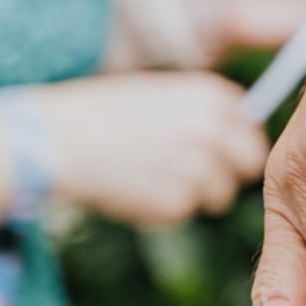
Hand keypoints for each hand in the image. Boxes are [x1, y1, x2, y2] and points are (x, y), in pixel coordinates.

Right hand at [32, 73, 268, 228]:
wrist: (56, 140)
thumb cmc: (97, 112)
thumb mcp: (157, 94)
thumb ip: (199, 112)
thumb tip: (230, 134)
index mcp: (210, 95)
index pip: (250, 123)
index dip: (236, 140)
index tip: (222, 150)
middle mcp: (214, 129)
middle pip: (250, 162)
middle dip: (230, 172)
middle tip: (201, 177)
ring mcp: (199, 167)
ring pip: (220, 194)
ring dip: (195, 194)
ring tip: (151, 178)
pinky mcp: (177, 202)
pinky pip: (183, 211)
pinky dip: (162, 208)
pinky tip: (131, 189)